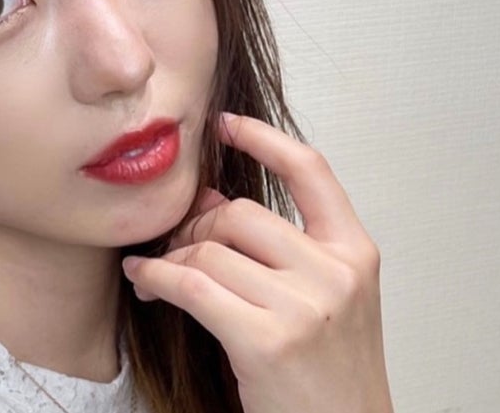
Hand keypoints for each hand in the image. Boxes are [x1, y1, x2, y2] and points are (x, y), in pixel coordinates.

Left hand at [122, 113, 392, 412]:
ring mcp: (305, 306)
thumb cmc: (326, 373)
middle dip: (194, 228)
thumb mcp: (319, 300)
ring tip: (157, 277)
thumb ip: (273, 247)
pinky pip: (190, 285)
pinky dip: (155, 279)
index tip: (224, 125)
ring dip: (170, 260)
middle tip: (173, 250)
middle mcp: (336, 272)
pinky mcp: (266, 340)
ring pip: (209, 249)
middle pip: (239, 213)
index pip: (310, 170)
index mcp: (356, 253)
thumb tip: (206, 199)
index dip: (263, 138)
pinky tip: (144, 285)